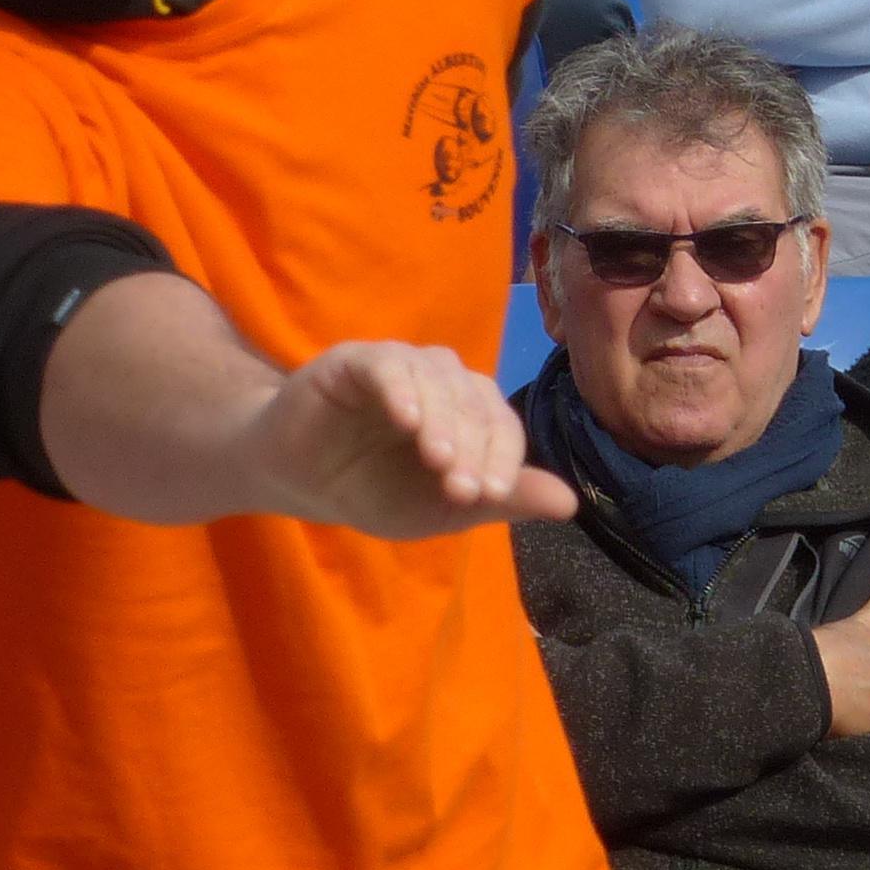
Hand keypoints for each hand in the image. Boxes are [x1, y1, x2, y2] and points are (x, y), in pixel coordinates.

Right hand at [245, 342, 575, 539]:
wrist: (298, 481)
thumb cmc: (372, 490)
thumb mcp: (441, 509)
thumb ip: (502, 501)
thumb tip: (571, 503)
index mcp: (469, 413)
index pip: (501, 426)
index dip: (502, 458)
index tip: (492, 495)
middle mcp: (442, 381)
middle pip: (474, 401)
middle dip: (472, 446)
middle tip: (462, 488)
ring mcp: (401, 365)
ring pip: (437, 378)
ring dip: (442, 419)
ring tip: (437, 459)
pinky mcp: (356, 360)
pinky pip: (386, 365)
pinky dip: (400, 388)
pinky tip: (405, 419)